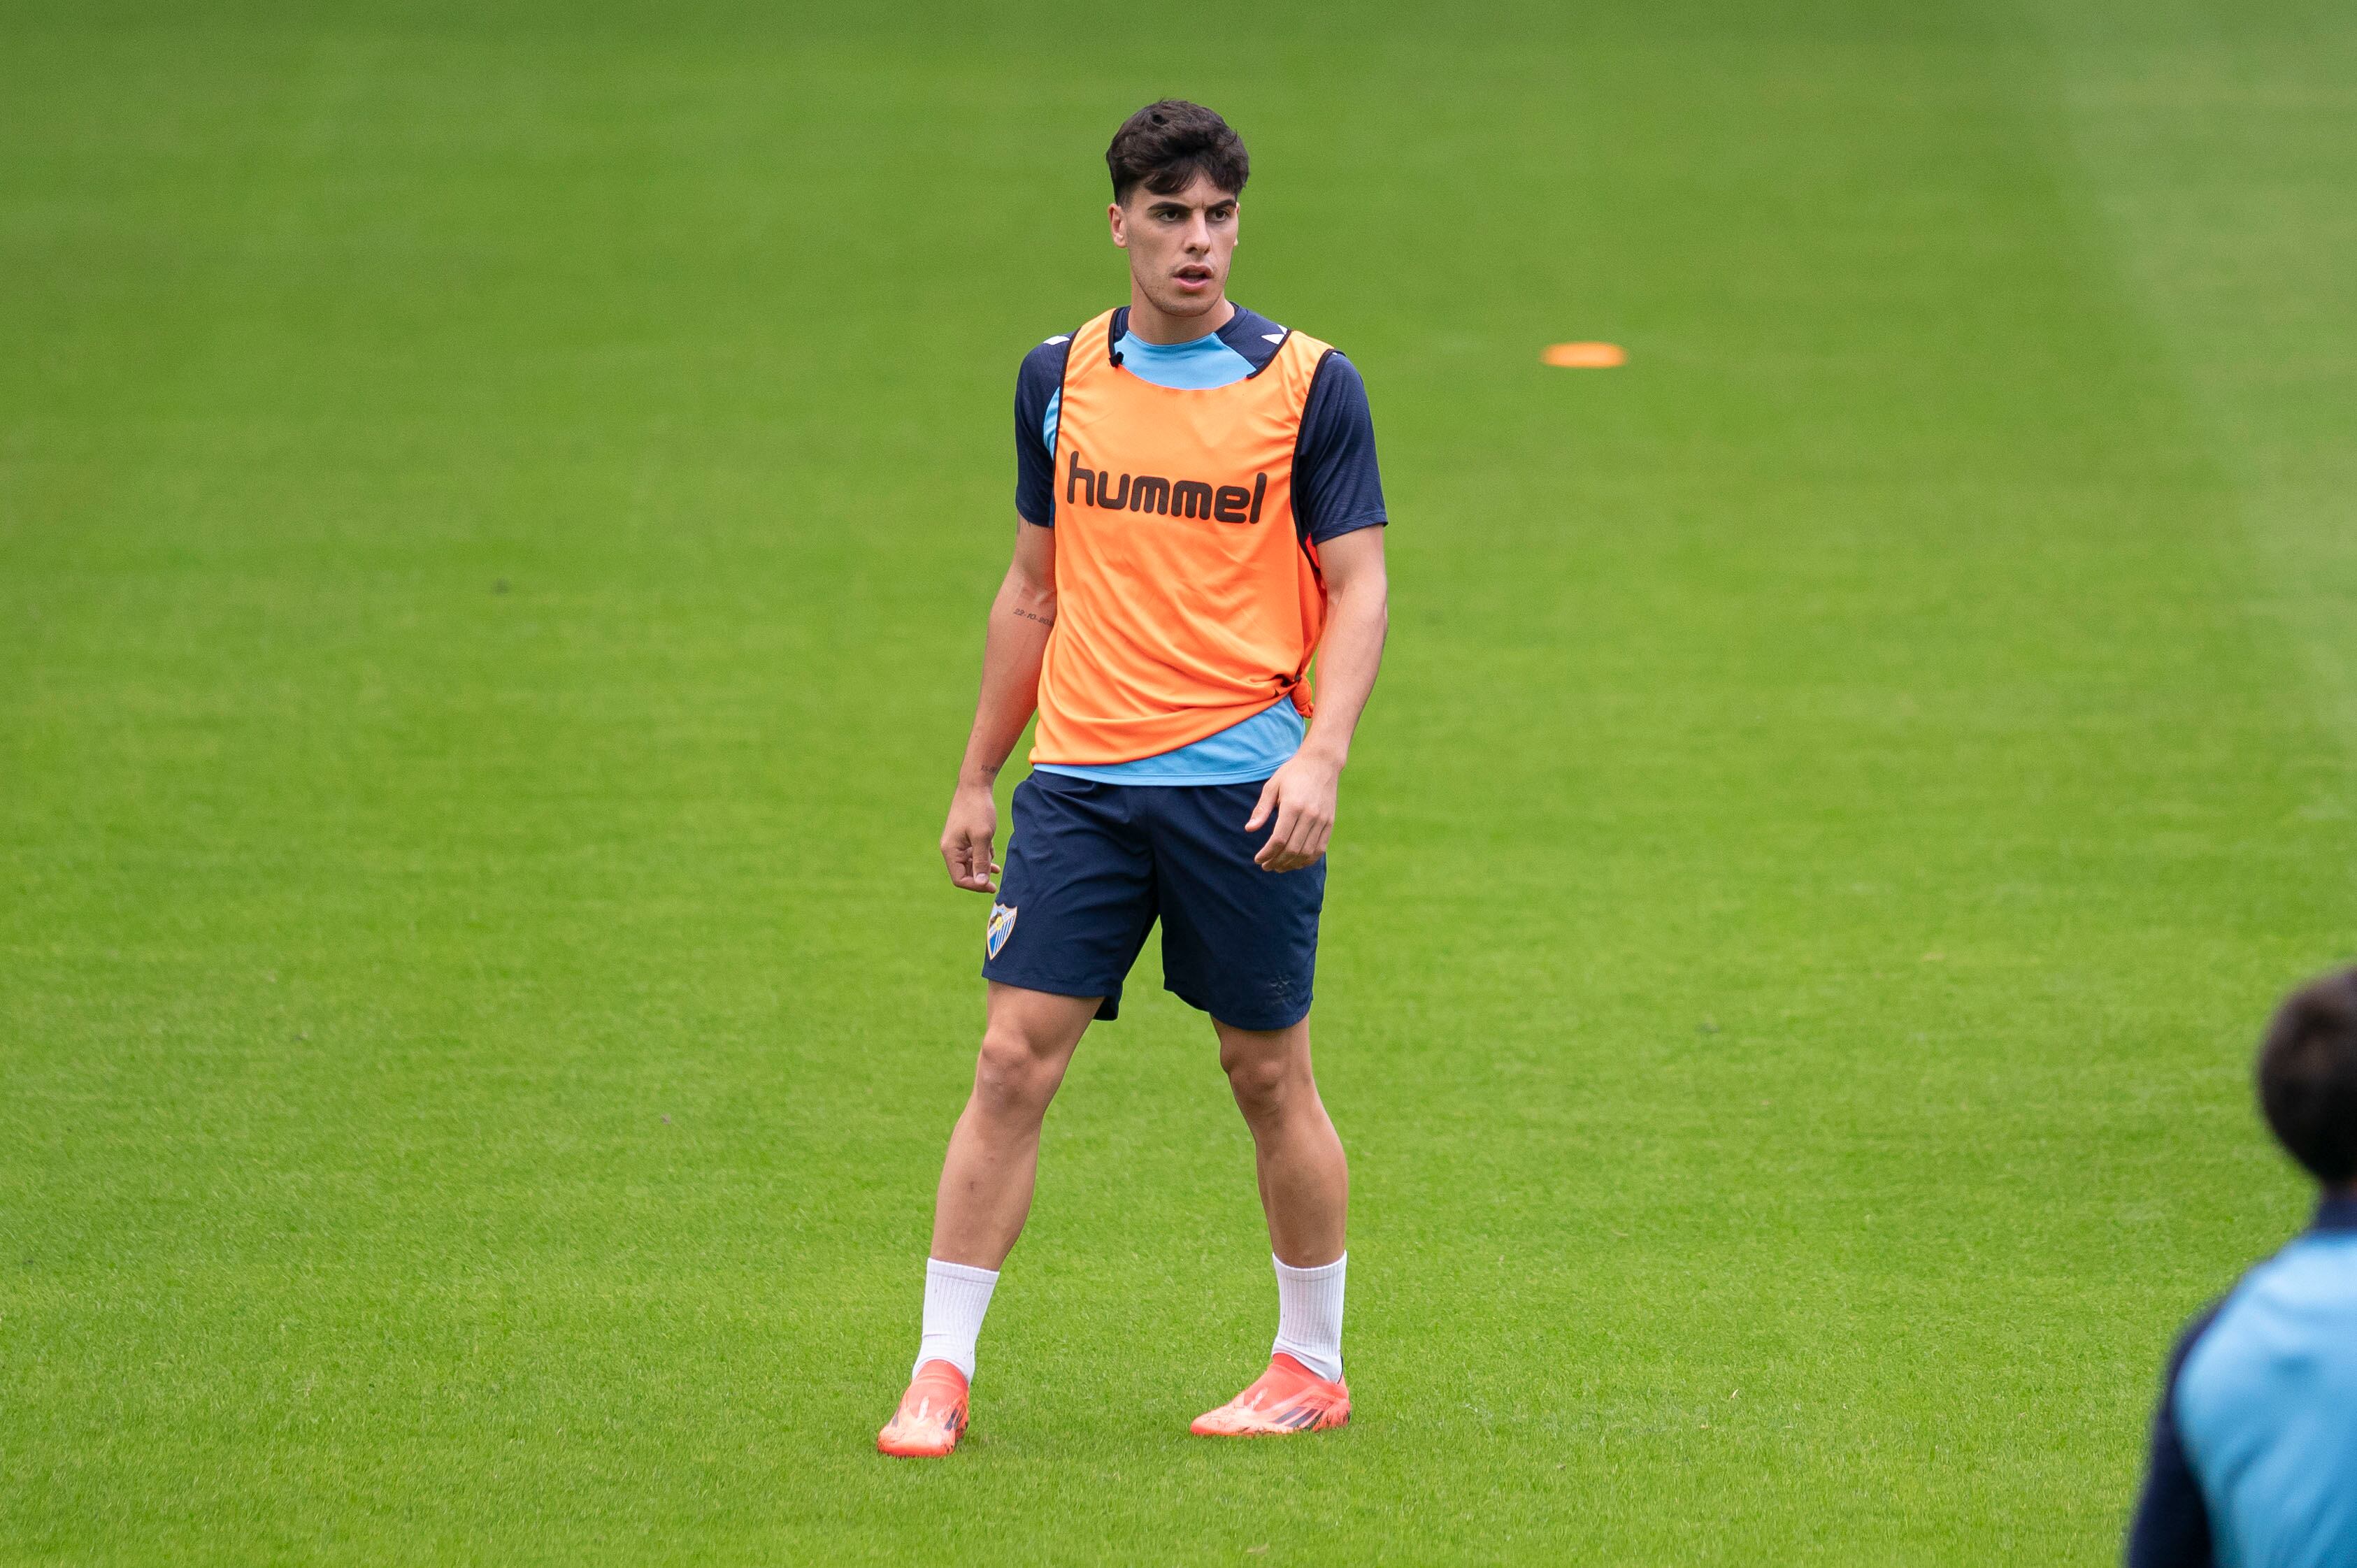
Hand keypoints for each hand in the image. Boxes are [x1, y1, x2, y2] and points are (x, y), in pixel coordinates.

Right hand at [941, 781, 1000, 891]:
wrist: (975, 785)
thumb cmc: (978, 810)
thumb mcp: (982, 837)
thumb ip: (981, 861)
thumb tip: (980, 884)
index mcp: (950, 850)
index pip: (959, 879)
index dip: (975, 885)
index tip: (992, 885)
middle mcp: (951, 848)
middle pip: (964, 873)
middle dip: (980, 876)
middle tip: (997, 879)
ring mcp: (957, 842)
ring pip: (969, 863)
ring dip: (983, 866)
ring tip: (997, 867)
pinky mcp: (964, 836)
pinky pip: (972, 853)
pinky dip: (983, 856)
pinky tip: (992, 851)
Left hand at [1247, 750, 1340, 872]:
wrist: (1322, 763)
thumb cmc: (1293, 773)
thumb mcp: (1272, 786)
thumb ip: (1262, 809)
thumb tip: (1249, 829)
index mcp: (1293, 806)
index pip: (1279, 839)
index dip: (1267, 853)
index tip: (1258, 859)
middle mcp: (1310, 815)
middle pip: (1293, 849)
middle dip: (1277, 862)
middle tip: (1266, 866)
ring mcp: (1322, 820)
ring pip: (1307, 852)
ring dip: (1291, 864)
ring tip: (1279, 867)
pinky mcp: (1330, 823)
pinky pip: (1320, 848)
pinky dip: (1308, 860)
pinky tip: (1296, 863)